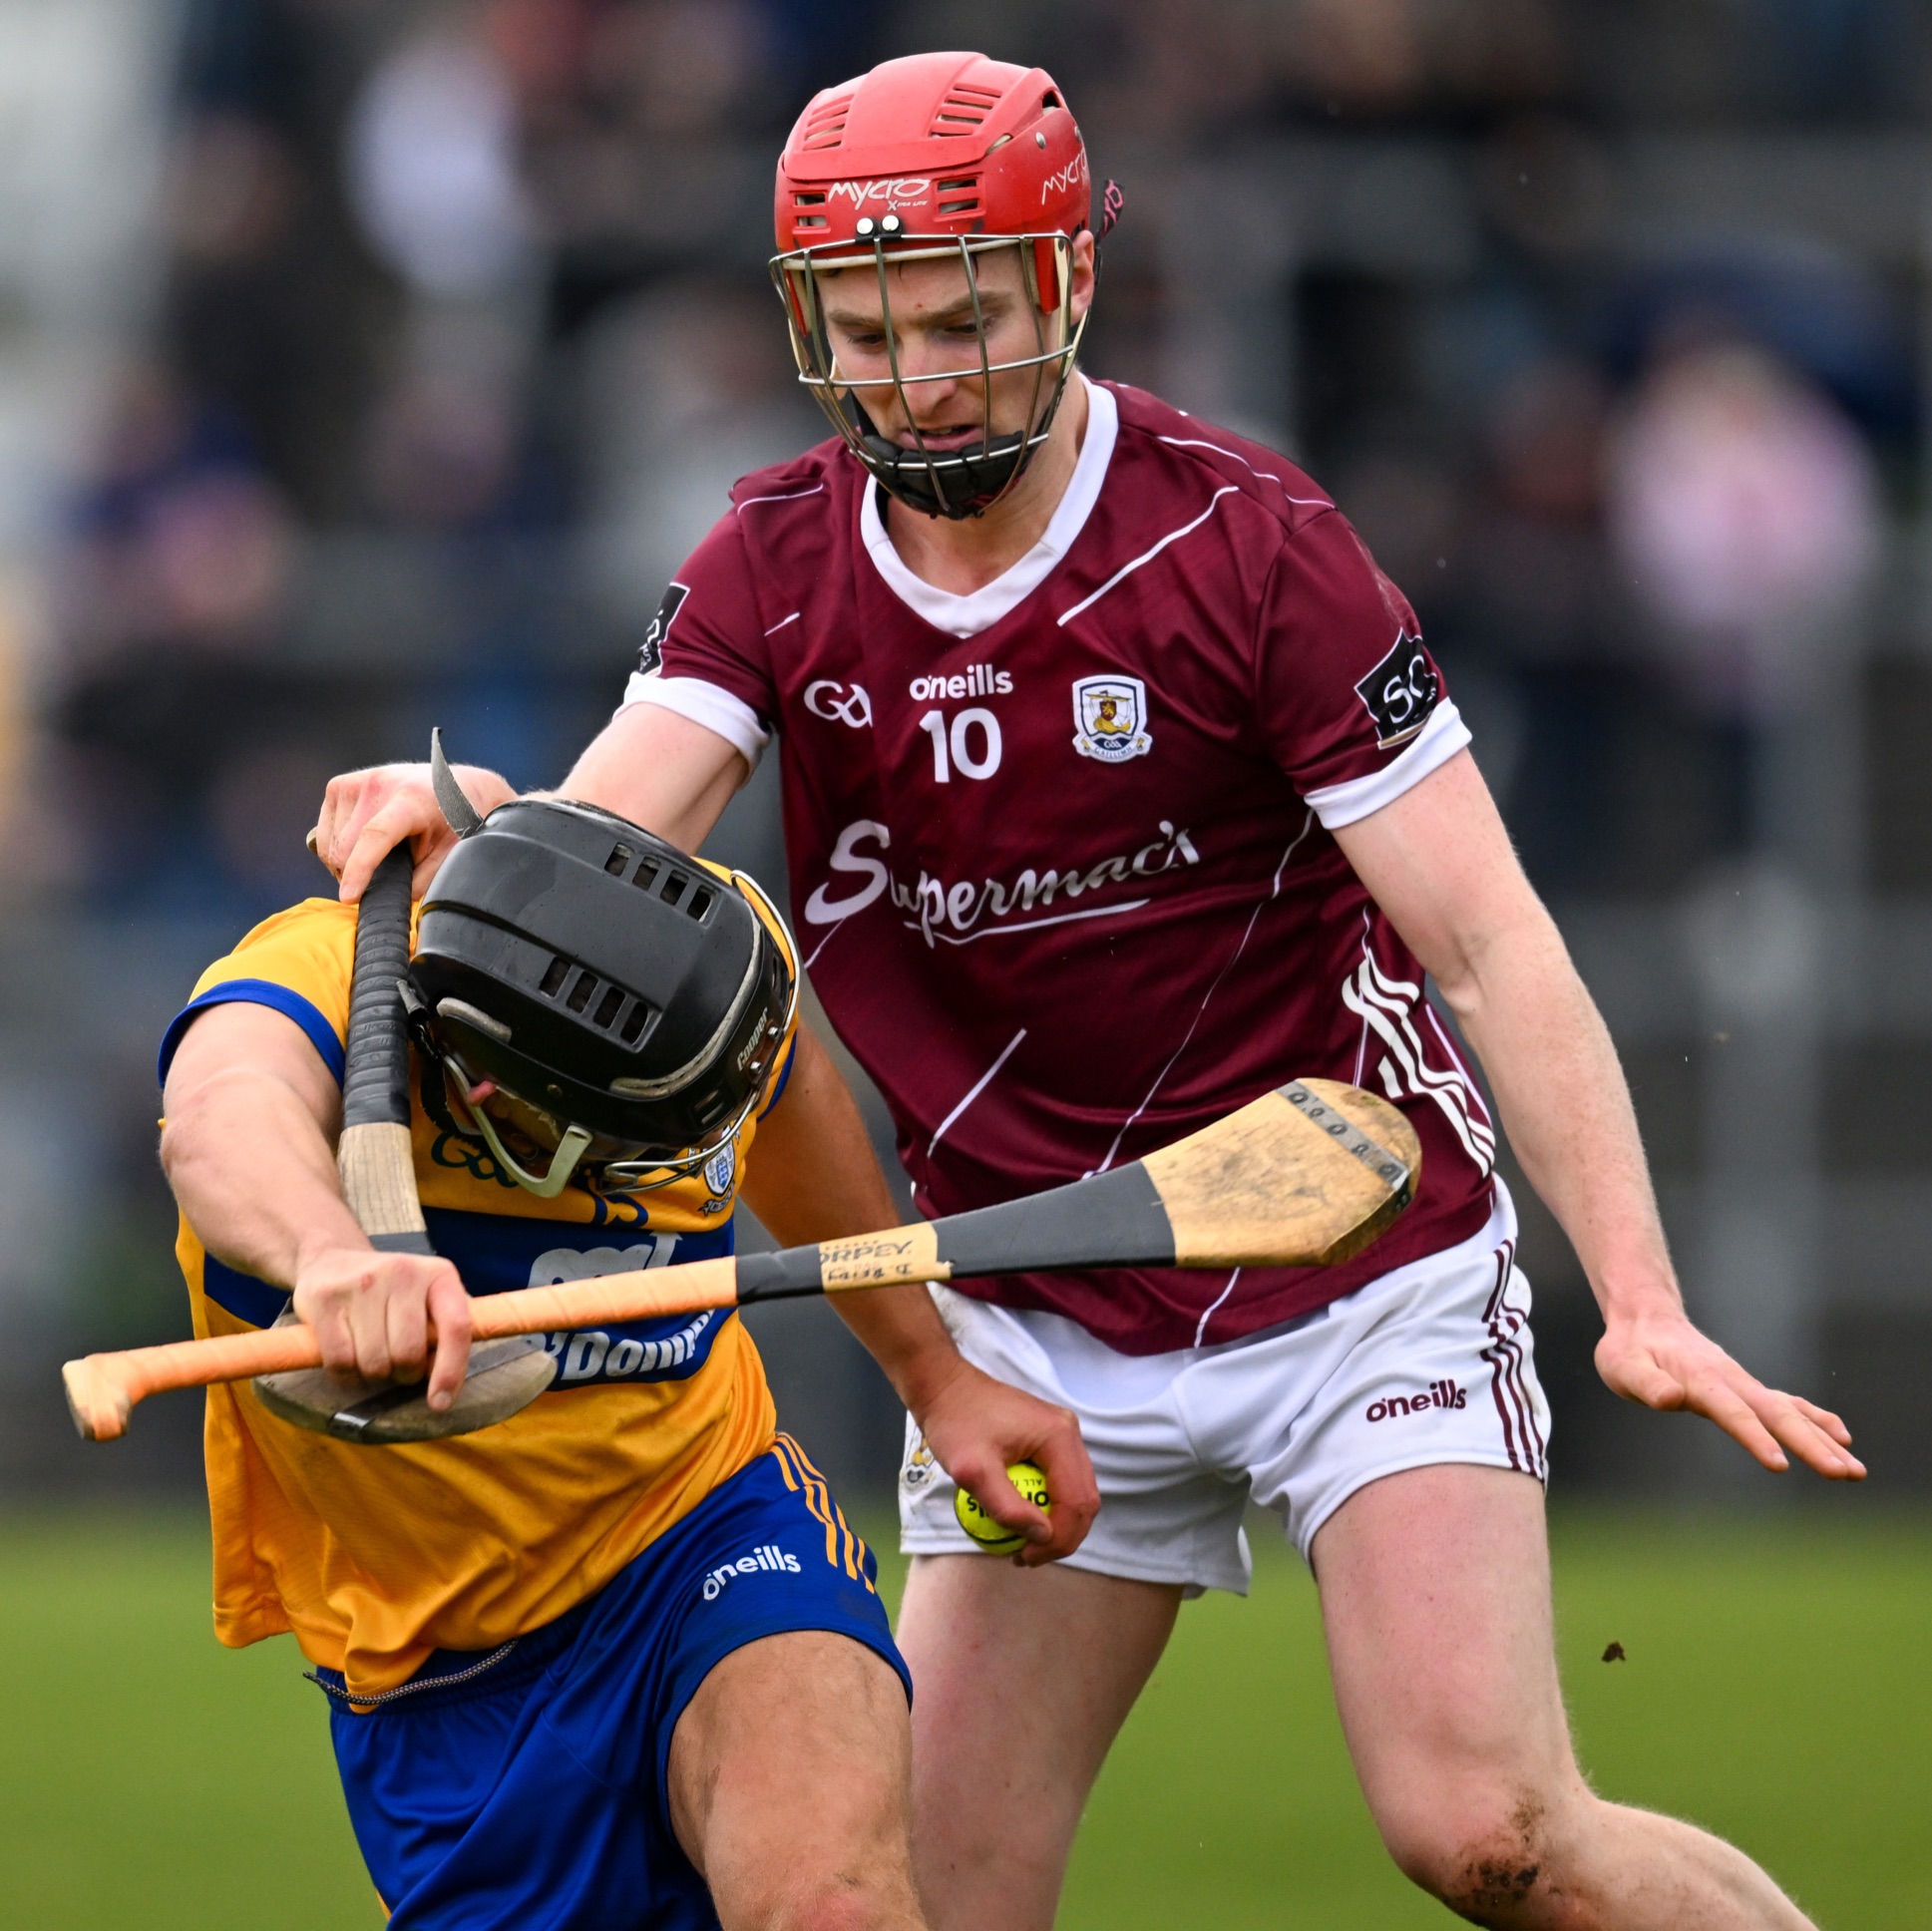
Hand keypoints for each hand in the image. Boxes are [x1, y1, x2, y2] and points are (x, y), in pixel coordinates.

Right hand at [293, 1244, 473, 1410]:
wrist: (331, 1260)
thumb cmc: (390, 1293)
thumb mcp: (427, 1300)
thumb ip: (445, 1334)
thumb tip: (444, 1385)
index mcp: (439, 1274)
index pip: (456, 1327)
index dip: (451, 1371)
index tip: (441, 1403)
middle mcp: (403, 1272)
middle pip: (408, 1353)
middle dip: (403, 1372)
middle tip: (396, 1363)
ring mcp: (363, 1283)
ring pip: (374, 1363)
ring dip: (374, 1374)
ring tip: (371, 1355)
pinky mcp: (326, 1299)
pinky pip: (340, 1362)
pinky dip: (346, 1376)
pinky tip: (348, 1361)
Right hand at [310, 762, 512, 903]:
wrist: (454, 787)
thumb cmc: (453, 822)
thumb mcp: (448, 853)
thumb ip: (422, 880)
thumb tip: (391, 901)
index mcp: (410, 800)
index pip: (375, 835)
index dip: (359, 869)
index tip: (349, 898)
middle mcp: (377, 785)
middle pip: (345, 848)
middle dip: (355, 875)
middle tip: (382, 878)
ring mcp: (354, 783)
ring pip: (331, 845)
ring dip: (345, 863)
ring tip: (377, 858)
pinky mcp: (338, 786)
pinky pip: (323, 834)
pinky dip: (336, 848)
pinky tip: (360, 845)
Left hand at [914, 1360, 1100, 1565]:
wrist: (944, 1386)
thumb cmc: (955, 1424)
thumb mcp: (973, 1471)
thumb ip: (1007, 1506)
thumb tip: (1041, 1536)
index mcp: (1059, 1438)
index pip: (1077, 1502)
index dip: (1058, 1540)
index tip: (1025, 1558)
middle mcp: (1070, 1432)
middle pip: (1085, 1499)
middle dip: (1062, 1537)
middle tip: (1027, 1558)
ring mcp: (1062, 1433)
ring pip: (1077, 1492)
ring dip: (1058, 1524)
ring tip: (1024, 1545)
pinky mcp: (1050, 1437)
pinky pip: (1061, 1480)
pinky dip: (1049, 1506)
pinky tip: (1022, 1519)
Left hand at [1595, 1308, 1863, 1479]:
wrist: (1644, 1319)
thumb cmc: (1629, 1349)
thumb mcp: (1622, 1366)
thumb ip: (1647, 1384)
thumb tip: (1671, 1400)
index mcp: (1700, 1378)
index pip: (1733, 1412)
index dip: (1755, 1438)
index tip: (1781, 1464)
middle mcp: (1730, 1380)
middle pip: (1776, 1415)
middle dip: (1811, 1445)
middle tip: (1845, 1473)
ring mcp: (1742, 1383)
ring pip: (1789, 1412)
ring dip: (1822, 1440)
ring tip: (1856, 1471)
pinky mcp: (1745, 1388)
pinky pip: (1786, 1403)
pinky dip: (1814, 1418)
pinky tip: (1841, 1437)